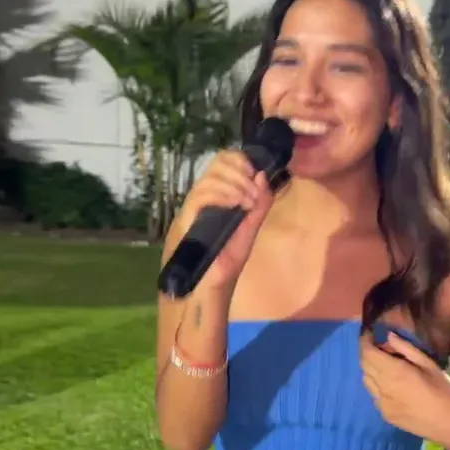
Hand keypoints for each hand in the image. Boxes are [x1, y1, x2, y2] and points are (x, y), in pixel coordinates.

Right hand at [173, 150, 274, 289]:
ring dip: (234, 184)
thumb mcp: (249, 230)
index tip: (255, 175)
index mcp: (217, 196)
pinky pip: (200, 196)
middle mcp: (203, 197)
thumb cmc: (225, 263)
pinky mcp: (186, 220)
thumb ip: (259, 206)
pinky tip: (236, 204)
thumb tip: (263, 176)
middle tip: (252, 192)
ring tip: (246, 202)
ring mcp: (192, 207)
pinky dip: (222, 195)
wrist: (208, 289)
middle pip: (216, 162)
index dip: (240, 160)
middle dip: (240, 171)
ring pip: (209, 177)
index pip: (223, 161)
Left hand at [360, 331, 449, 449]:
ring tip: (387, 364)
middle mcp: (383, 388)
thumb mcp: (430, 365)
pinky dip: (377, 384)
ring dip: (371, 368)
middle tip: (382, 346)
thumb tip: (388, 336)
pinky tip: (393, 384)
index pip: (368, 352)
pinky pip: (374, 394)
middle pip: (364, 365)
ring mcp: (382, 404)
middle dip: (368, 352)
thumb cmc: (447, 392)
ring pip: (366, 380)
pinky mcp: (385, 415)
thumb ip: (406, 349)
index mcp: (395, 373)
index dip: (365, 340)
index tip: (370, 332)